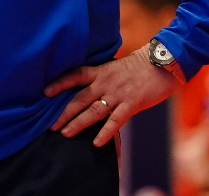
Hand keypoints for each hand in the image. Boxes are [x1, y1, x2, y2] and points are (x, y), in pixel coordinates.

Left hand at [44, 43, 178, 146]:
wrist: (163, 64)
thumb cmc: (138, 67)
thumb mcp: (114, 67)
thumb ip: (100, 77)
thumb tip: (85, 88)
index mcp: (100, 71)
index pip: (75, 75)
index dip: (59, 83)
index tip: (45, 92)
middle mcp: (106, 82)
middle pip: (79, 98)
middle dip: (63, 112)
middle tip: (49, 125)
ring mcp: (118, 94)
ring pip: (94, 111)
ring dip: (78, 123)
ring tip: (65, 134)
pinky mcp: (132, 104)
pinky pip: (116, 121)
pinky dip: (105, 133)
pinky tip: (96, 143)